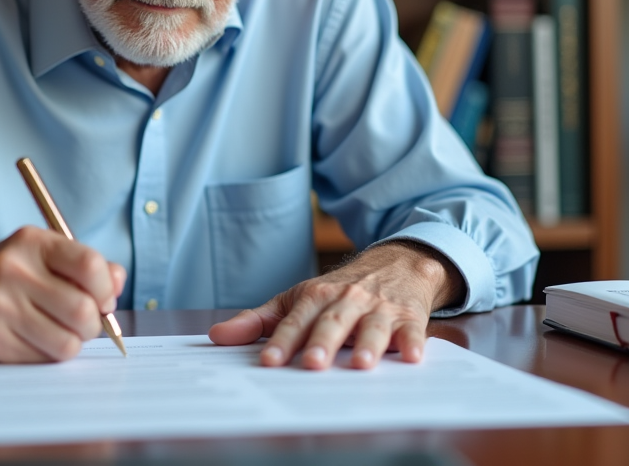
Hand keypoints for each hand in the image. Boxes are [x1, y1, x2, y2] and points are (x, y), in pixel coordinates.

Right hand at [0, 226, 125, 362]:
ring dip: (69, 345)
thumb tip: (117, 281)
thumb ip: (80, 265)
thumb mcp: (34, 257)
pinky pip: (41, 360)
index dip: (106, 289)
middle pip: (84, 311)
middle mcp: (14, 269)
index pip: (91, 266)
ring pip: (67, 343)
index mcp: (31, 242)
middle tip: (81, 325)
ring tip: (54, 334)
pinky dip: (44, 357)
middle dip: (92, 326)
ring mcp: (0, 305)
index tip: (102, 299)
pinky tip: (28, 342)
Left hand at [207, 240, 462, 369]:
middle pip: (332, 322)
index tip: (268, 361)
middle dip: (322, 342)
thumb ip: (257, 321)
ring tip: (361, 364)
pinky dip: (413, 343)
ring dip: (368, 344)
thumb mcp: (296, 300)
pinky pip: (412, 330)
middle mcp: (346, 300)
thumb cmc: (338, 292)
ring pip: (372, 326)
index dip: (281, 341)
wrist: (396, 263)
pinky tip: (411, 356)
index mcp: (315, 296)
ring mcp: (379, 308)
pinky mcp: (409, 317)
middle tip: (311, 364)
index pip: (295, 321)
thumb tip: (216, 336)